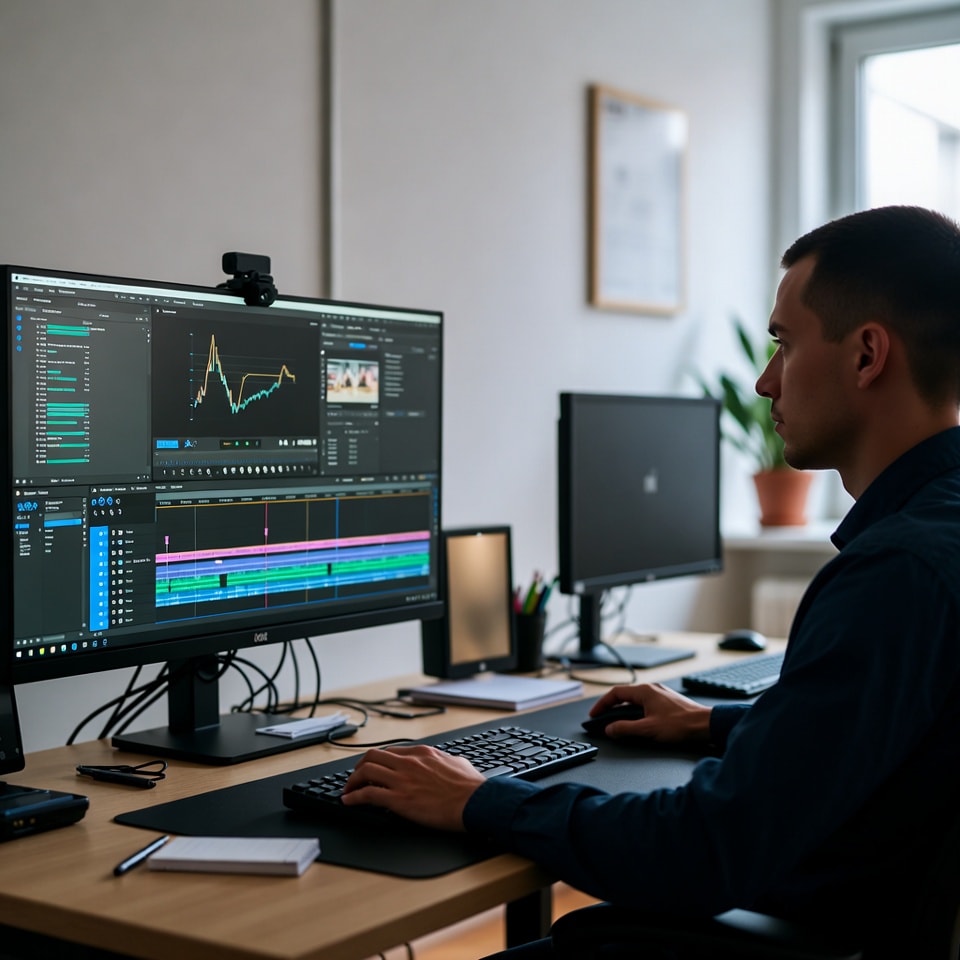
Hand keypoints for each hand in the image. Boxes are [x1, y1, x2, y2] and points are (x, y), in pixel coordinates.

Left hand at [341, 745, 486, 830]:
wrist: (475, 801)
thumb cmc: (470, 787)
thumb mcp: (457, 762)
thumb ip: (445, 760)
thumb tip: (446, 762)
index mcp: (422, 753)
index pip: (391, 751)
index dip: (378, 761)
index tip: (373, 769)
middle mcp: (409, 762)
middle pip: (373, 756)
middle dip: (359, 767)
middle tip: (355, 777)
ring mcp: (402, 780)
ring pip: (366, 771)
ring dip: (352, 781)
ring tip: (348, 790)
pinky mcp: (399, 799)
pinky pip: (368, 794)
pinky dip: (354, 797)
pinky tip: (348, 801)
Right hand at [589, 683, 711, 742]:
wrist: (706, 725)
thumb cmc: (681, 724)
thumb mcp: (648, 729)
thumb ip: (625, 729)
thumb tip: (609, 729)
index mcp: (645, 691)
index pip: (616, 693)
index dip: (602, 704)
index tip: (595, 715)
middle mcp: (652, 689)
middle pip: (625, 697)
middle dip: (612, 709)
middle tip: (603, 720)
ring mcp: (661, 695)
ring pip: (636, 702)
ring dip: (625, 712)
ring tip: (618, 724)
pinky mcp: (668, 703)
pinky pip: (646, 705)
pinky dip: (636, 714)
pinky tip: (638, 724)